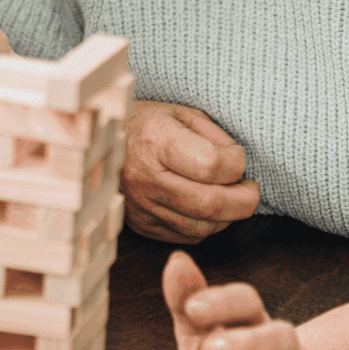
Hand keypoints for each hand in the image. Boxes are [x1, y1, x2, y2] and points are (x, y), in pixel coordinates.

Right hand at [121, 101, 260, 242]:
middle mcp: (144, 176)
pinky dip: (206, 225)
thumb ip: (214, 136)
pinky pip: (187, 236)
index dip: (238, 163)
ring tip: (228, 196)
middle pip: (211, 203)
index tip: (237, 156)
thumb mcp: (181, 113)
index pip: (213, 165)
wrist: (98, 144)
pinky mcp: (141, 225)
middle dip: (245, 200)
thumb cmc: (147, 125)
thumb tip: (239, 165)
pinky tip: (205, 207)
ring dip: (227, 215)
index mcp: (154, 140)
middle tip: (250, 189)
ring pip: (202, 227)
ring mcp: (140, 205)